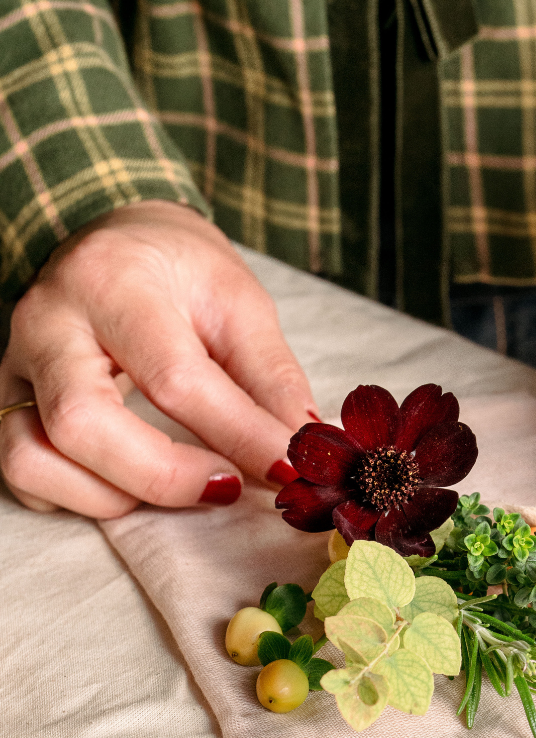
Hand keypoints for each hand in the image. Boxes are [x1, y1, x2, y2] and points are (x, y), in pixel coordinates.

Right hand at [0, 200, 316, 515]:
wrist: (113, 241)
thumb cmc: (181, 272)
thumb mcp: (241, 303)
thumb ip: (272, 376)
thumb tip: (304, 446)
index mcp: (114, 284)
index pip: (174, 378)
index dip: (238, 435)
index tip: (287, 467)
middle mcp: (47, 324)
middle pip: (80, 424)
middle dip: (163, 476)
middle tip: (229, 485)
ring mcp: (14, 365)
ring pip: (31, 459)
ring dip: (114, 496)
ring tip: (181, 484)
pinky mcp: (3, 399)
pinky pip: (22, 473)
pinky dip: (80, 496)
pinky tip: (135, 482)